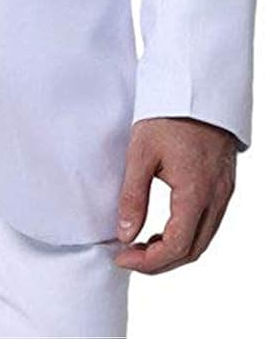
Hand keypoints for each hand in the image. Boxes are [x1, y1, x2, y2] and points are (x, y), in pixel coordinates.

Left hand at [114, 116, 236, 272]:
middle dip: (160, 262)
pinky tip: (165, 225)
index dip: (148, 262)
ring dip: (175, 249)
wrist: (197, 84)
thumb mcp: (141, 151)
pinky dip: (187, 233)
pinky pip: (209, 222)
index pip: (176, 247)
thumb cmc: (169, 113)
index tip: (122, 257)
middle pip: (193, 251)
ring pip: (203, 239)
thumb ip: (133, 196)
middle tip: (130, 256)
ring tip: (144, 243)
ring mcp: (224, 191)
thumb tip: (125, 234)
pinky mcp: (224, 183)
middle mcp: (216, 197)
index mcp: (196, 193)